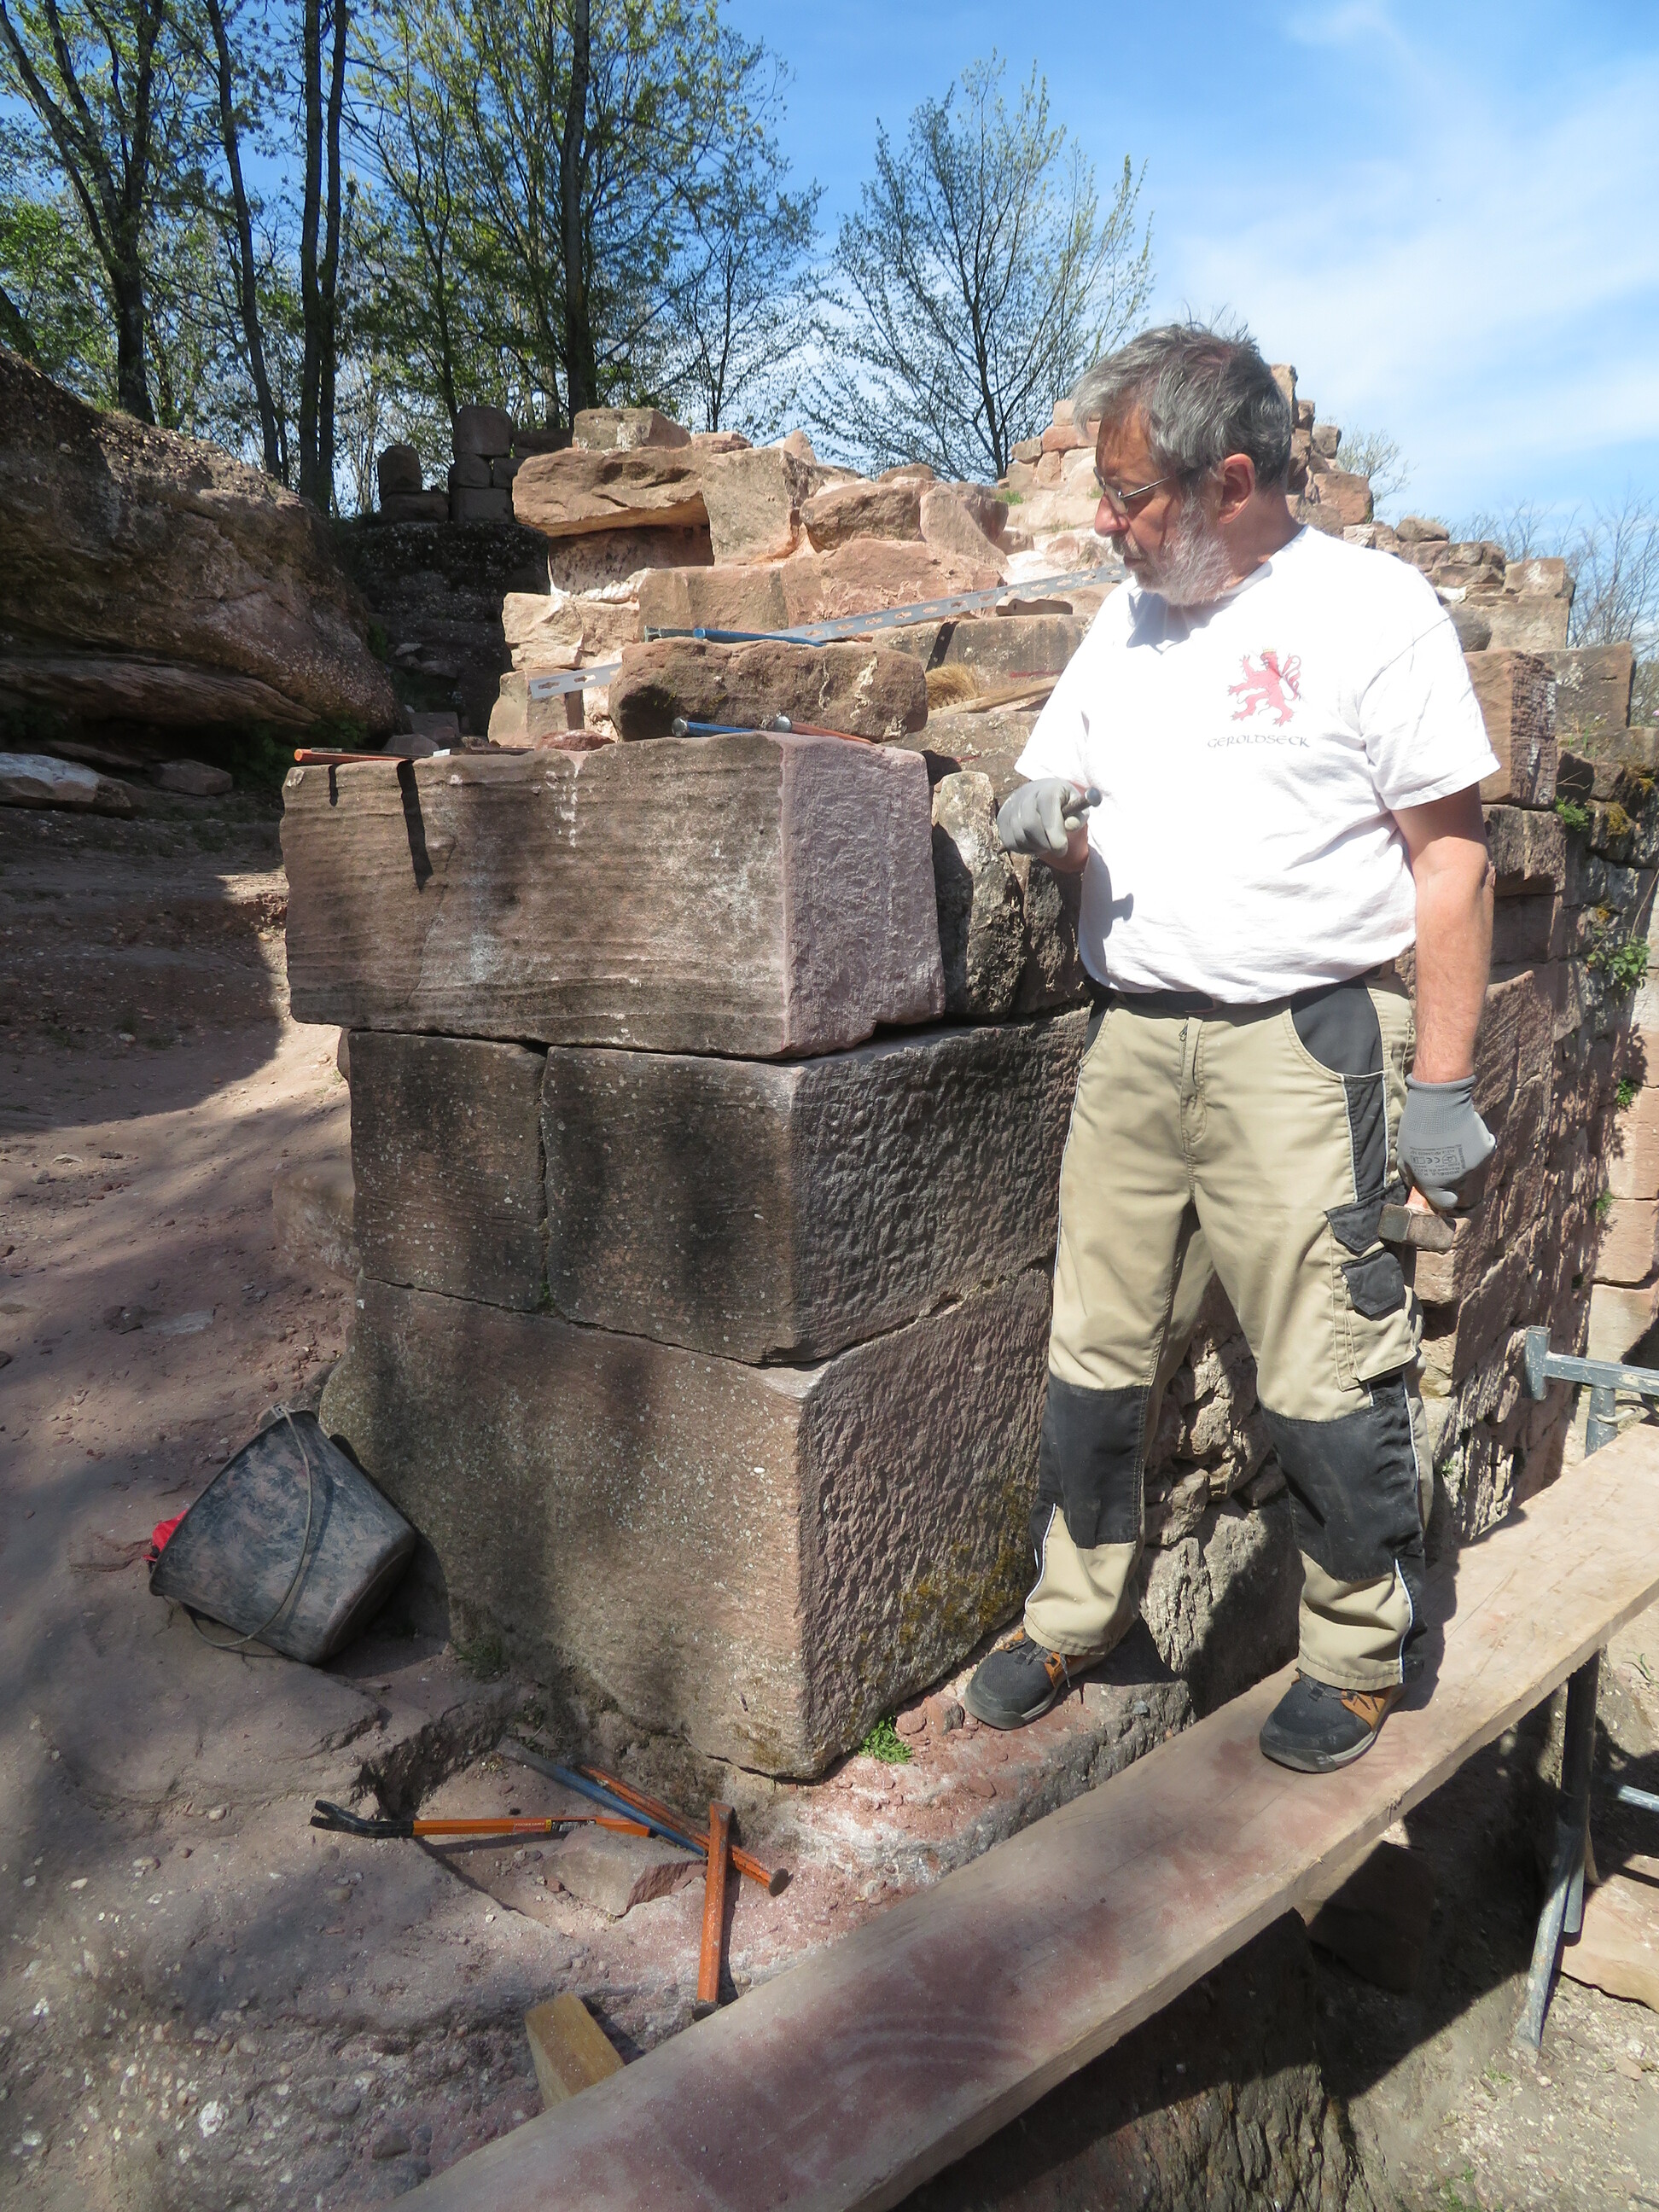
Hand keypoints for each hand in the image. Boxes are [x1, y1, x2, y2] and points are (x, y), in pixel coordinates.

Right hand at [996, 779, 1095, 857]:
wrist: (1037, 793)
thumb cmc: (1061, 802)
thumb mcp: (1075, 805)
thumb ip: (1079, 815)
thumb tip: (1071, 825)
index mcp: (1046, 790)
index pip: (1046, 808)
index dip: (1054, 832)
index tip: (1062, 849)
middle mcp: (1025, 796)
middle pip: (1030, 826)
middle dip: (1045, 844)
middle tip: (1057, 850)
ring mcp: (1010, 808)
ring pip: (1020, 837)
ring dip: (1035, 847)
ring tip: (1046, 843)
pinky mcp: (1001, 820)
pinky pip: (1011, 843)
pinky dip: (1024, 849)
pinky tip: (1034, 843)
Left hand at [1397, 1074, 1493, 1212]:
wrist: (1439, 1103)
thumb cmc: (1417, 1128)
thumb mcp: (1403, 1155)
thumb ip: (1411, 1175)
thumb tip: (1415, 1185)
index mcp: (1435, 1183)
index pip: (1444, 1203)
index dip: (1440, 1196)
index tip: (1437, 1187)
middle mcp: (1457, 1178)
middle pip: (1457, 1185)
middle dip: (1450, 1176)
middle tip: (1441, 1155)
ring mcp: (1474, 1164)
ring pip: (1469, 1168)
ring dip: (1462, 1158)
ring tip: (1450, 1139)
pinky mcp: (1486, 1148)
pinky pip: (1481, 1151)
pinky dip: (1474, 1144)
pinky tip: (1463, 1131)